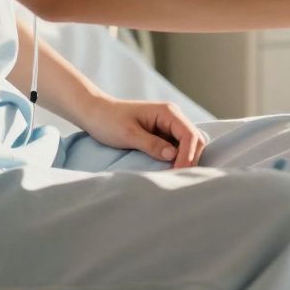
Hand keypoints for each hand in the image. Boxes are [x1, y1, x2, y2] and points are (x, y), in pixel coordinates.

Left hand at [77, 96, 206, 167]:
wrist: (94, 113)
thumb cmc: (108, 120)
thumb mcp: (129, 134)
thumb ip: (152, 144)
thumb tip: (173, 155)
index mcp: (168, 112)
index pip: (189, 134)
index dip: (188, 154)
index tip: (178, 172)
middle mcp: (173, 116)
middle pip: (194, 139)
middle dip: (190, 158)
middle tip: (178, 177)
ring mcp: (169, 125)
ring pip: (188, 144)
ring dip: (185, 159)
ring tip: (175, 175)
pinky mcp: (163, 134)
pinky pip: (177, 147)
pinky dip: (177, 158)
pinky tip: (170, 169)